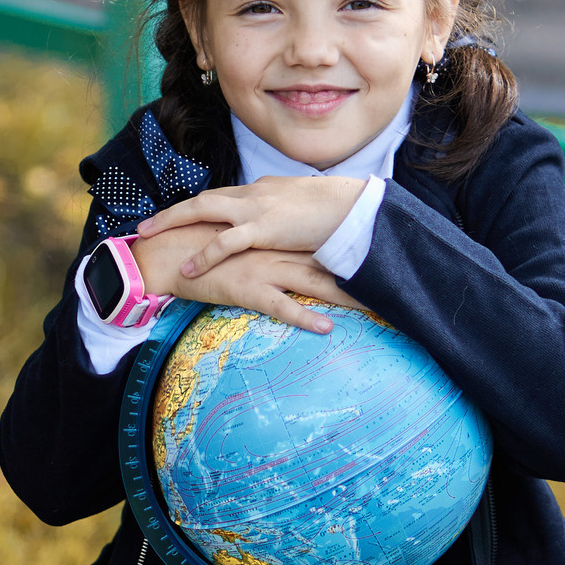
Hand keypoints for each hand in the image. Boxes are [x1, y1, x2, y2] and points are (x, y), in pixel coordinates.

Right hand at [133, 225, 366, 332]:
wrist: (168, 255)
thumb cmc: (200, 248)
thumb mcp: (240, 241)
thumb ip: (265, 243)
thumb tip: (287, 250)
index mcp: (275, 237)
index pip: (322, 244)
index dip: (352, 252)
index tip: (382, 260)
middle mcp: (277, 250)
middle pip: (329, 262)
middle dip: (363, 275)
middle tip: (395, 286)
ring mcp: (264, 269)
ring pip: (314, 282)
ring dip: (346, 296)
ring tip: (377, 308)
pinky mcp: (248, 289)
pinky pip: (281, 306)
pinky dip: (305, 316)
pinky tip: (326, 327)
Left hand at [137, 176, 367, 280]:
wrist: (352, 207)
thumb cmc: (333, 210)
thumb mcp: (299, 208)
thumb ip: (280, 215)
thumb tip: (271, 225)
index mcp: (260, 191)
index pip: (219, 197)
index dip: (194, 209)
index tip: (174, 219)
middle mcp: (252, 195)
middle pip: (201, 199)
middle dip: (171, 212)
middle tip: (144, 226)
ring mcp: (256, 209)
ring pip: (203, 210)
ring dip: (172, 222)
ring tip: (149, 236)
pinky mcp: (264, 229)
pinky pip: (225, 241)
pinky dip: (203, 253)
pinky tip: (187, 267)